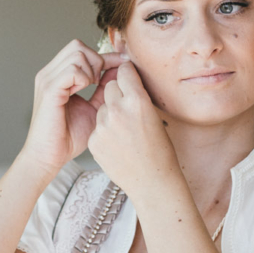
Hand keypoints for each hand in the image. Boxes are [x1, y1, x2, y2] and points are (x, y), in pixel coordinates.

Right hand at [19, 40, 122, 175]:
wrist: (49, 157)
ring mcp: (47, 80)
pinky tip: (83, 92)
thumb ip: (104, 89)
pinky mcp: (49, 90)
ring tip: (90, 89)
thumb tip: (120, 69)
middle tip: (100, 84)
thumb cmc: (68, 137)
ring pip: (77, 54)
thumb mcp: (94, 108)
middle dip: (96, 61)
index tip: (123, 64)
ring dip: (90, 70)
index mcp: (58, 76)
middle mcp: (49, 74)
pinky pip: (72, 70)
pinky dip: (83, 78)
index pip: (82, 50)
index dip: (105, 56)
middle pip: (78, 46)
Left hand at [86, 61, 181, 197]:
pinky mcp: (93, 141)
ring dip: (110, 113)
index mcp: (137, 101)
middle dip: (117, 93)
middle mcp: (117, 110)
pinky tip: (117, 144)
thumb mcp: (154, 116)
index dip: (127, 73)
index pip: (124, 71)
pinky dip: (104, 132)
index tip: (128, 76)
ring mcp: (102, 126)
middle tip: (128, 108)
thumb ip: (137, 96)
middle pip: (109, 86)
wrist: (152, 182)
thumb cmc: (160, 150)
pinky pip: (96, 126)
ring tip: (125, 132)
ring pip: (102, 107)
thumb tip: (125, 80)